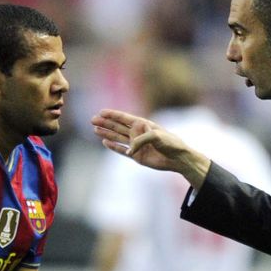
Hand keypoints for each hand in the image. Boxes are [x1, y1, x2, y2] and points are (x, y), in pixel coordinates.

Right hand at [91, 109, 210, 187]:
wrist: (177, 158)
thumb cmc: (171, 143)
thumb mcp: (157, 136)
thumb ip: (141, 140)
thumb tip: (129, 150)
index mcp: (142, 124)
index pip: (124, 118)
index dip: (113, 114)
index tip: (101, 112)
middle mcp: (137, 133)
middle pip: (118, 126)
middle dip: (106, 123)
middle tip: (92, 120)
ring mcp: (136, 144)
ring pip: (117, 137)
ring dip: (106, 133)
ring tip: (95, 129)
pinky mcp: (136, 156)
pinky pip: (122, 150)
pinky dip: (113, 146)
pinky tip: (104, 142)